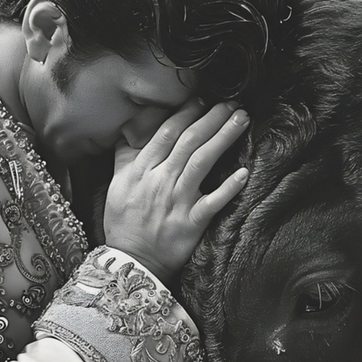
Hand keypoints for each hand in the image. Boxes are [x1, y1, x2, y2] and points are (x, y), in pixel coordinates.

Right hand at [103, 102, 249, 281]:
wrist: (131, 261)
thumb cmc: (124, 222)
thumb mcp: (117, 183)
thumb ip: (126, 155)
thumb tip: (132, 128)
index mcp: (141, 169)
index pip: (167, 132)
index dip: (187, 113)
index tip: (203, 99)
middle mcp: (160, 181)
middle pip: (189, 141)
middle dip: (212, 118)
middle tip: (232, 103)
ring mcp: (176, 201)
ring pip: (202, 162)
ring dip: (224, 138)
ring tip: (242, 120)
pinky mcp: (190, 223)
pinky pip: (213, 202)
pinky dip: (229, 188)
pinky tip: (244, 173)